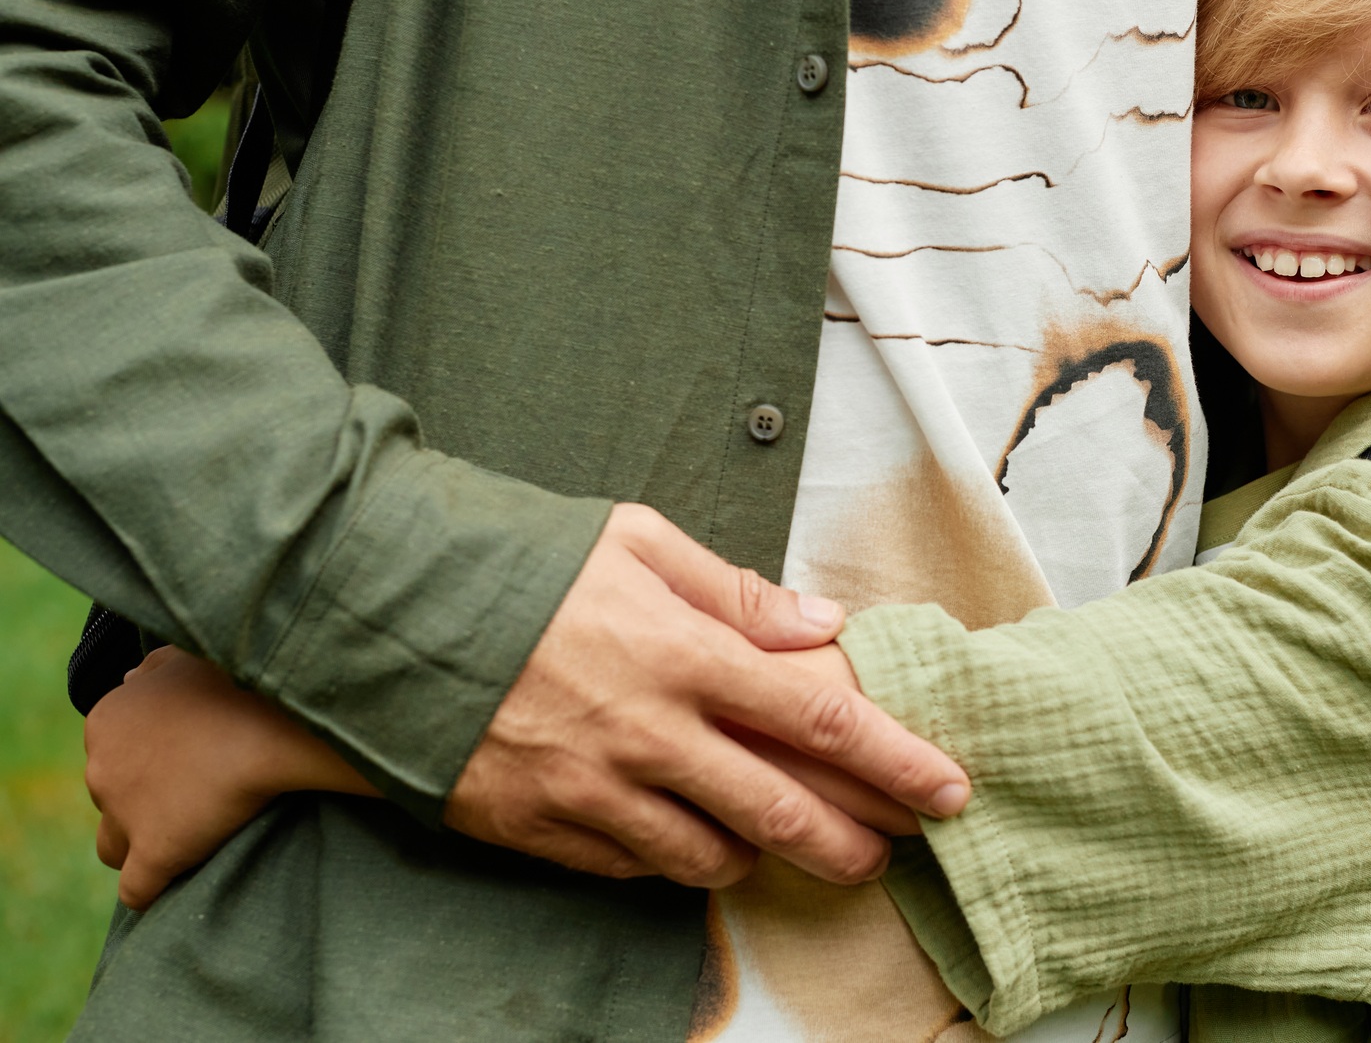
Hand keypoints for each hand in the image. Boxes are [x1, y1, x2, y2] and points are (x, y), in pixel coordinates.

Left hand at [87, 647, 373, 909]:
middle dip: (143, 799)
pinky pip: (138, 889)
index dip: (148, 761)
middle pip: (109, 798)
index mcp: (107, 720)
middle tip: (195, 793)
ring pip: (111, 846)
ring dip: (139, 844)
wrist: (278, 722)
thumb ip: (155, 668)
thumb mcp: (190, 657)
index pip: (109, 752)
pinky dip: (156, 887)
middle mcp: (102, 767)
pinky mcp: (155, 851)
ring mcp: (124, 813)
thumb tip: (134, 679)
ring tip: (185, 838)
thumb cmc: (242, 682)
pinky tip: (185, 878)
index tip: (186, 761)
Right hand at [444, 504, 967, 887]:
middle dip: (855, 843)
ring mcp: (592, 790)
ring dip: (763, 858)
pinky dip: (673, 861)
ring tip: (791, 844)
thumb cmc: (518, 562)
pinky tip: (691, 838)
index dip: (899, 761)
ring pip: (711, 857)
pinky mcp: (541, 829)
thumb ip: (736, 591)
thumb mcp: (633, 541)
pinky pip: (633, 869)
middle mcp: (648, 732)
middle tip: (892, 852)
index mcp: (683, 652)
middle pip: (784, 813)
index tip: (950, 787)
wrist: (378, 610)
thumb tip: (823, 625)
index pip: (821, 720)